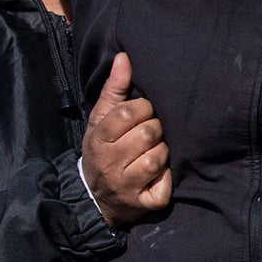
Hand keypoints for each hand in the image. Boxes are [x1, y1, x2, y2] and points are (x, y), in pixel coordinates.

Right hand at [82, 53, 170, 224]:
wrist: (95, 197)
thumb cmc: (103, 150)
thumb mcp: (101, 120)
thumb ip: (114, 89)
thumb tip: (124, 57)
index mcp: (99, 138)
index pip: (128, 113)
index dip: (142, 109)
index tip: (142, 113)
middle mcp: (109, 162)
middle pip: (148, 134)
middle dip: (154, 131)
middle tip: (148, 135)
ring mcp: (125, 185)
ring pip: (158, 157)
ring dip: (161, 153)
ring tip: (152, 154)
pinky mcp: (142, 204)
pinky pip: (164, 186)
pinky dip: (165, 179)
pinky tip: (157, 176)